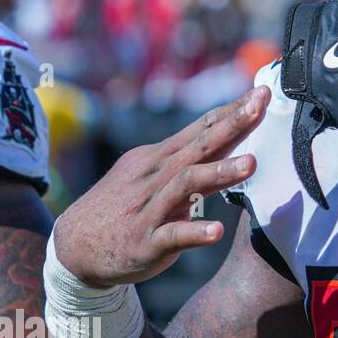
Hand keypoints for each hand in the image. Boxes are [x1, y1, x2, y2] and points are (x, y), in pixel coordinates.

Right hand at [53, 87, 269, 287]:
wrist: (75, 245)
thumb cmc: (128, 204)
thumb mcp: (154, 173)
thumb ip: (191, 156)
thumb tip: (228, 132)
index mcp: (161, 158)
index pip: (201, 129)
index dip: (232, 111)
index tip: (263, 92)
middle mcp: (156, 177)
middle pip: (199, 147)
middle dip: (231, 126)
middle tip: (260, 107)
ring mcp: (150, 209)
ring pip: (186, 185)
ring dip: (219, 173)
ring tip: (251, 163)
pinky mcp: (146, 242)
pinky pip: (172, 235)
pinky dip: (194, 232)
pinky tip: (216, 231)